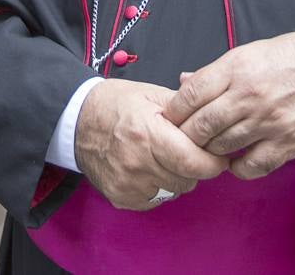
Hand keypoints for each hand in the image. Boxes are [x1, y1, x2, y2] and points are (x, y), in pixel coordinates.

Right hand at [75, 79, 228, 209]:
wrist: (76, 121)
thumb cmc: (116, 104)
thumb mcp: (151, 94)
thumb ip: (186, 108)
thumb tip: (216, 117)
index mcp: (146, 133)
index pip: (193, 161)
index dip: (212, 162)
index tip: (218, 156)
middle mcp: (136, 163)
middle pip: (187, 179)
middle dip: (195, 167)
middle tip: (188, 150)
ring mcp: (127, 184)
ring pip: (174, 191)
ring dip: (177, 176)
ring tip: (164, 156)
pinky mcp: (121, 197)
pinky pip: (156, 199)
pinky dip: (159, 186)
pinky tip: (148, 167)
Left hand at [163, 32, 294, 179]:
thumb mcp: (253, 51)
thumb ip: (217, 71)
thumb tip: (183, 82)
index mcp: (238, 67)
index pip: (190, 95)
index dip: (174, 110)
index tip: (171, 118)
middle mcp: (250, 95)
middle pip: (200, 125)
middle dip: (186, 135)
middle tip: (185, 138)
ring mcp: (269, 122)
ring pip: (220, 147)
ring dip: (210, 150)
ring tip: (209, 146)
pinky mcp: (287, 145)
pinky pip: (250, 167)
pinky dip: (237, 168)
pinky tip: (236, 159)